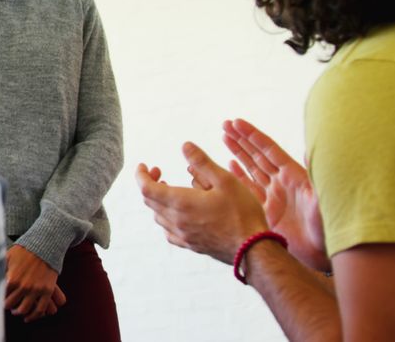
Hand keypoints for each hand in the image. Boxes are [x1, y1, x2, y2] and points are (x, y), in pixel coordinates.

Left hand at [5, 245, 64, 322]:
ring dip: (19, 313)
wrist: (44, 246)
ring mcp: (36, 290)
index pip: (1, 296)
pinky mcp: (47, 291)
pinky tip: (28, 317)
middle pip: (11, 305)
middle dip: (7, 306)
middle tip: (6, 305)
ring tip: (16, 311)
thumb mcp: (6, 256)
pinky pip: (40, 309)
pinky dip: (34, 316)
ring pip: (25, 309)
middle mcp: (24, 286)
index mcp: (12, 279)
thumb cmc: (24, 250)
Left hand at [136, 142, 269, 263]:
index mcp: (181, 203)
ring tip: (170, 189)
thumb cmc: (242, 213)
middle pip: (150, 201)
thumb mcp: (225, 180)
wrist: (253, 249)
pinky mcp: (191, 245)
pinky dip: (166, 218)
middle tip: (160, 172)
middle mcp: (176, 220)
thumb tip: (185, 146)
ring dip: (158, 200)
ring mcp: (182, 235)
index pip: (146, 188)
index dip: (141, 175)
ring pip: (158, 216)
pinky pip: (168, 231)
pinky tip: (178, 214)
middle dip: (150, 183)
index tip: (145, 165)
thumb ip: (202, 162)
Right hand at [223, 119, 328, 270]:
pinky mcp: (266, 212)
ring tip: (224, 139)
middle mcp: (282, 183)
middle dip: (241, 140)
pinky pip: (248, 190)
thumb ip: (316, 178)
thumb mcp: (323, 201)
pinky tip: (229, 166)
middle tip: (225, 125)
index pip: (269, 150)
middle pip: (257, 156)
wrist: (322, 256)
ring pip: (251, 170)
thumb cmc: (328, 229)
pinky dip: (238, 176)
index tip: (237, 123)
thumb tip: (310, 153)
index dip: (253, 136)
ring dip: (237, 154)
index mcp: (294, 176)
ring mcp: (273, 197)